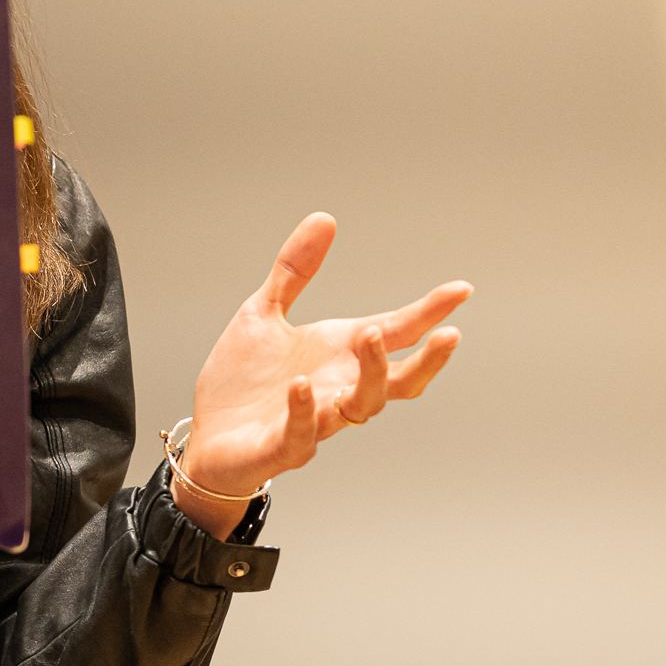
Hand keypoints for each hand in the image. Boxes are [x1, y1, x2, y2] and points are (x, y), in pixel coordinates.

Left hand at [178, 213, 466, 537]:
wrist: (204, 435)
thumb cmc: (242, 381)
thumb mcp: (263, 312)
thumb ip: (294, 271)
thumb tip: (325, 218)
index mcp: (338, 353)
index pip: (396, 332)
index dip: (429, 312)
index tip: (461, 289)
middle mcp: (338, 387)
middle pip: (399, 380)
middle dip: (426, 360)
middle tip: (447, 334)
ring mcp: (316, 420)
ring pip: (363, 406)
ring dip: (372, 374)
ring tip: (370, 335)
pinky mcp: (283, 446)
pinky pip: (303, 432)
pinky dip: (306, 409)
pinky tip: (303, 384)